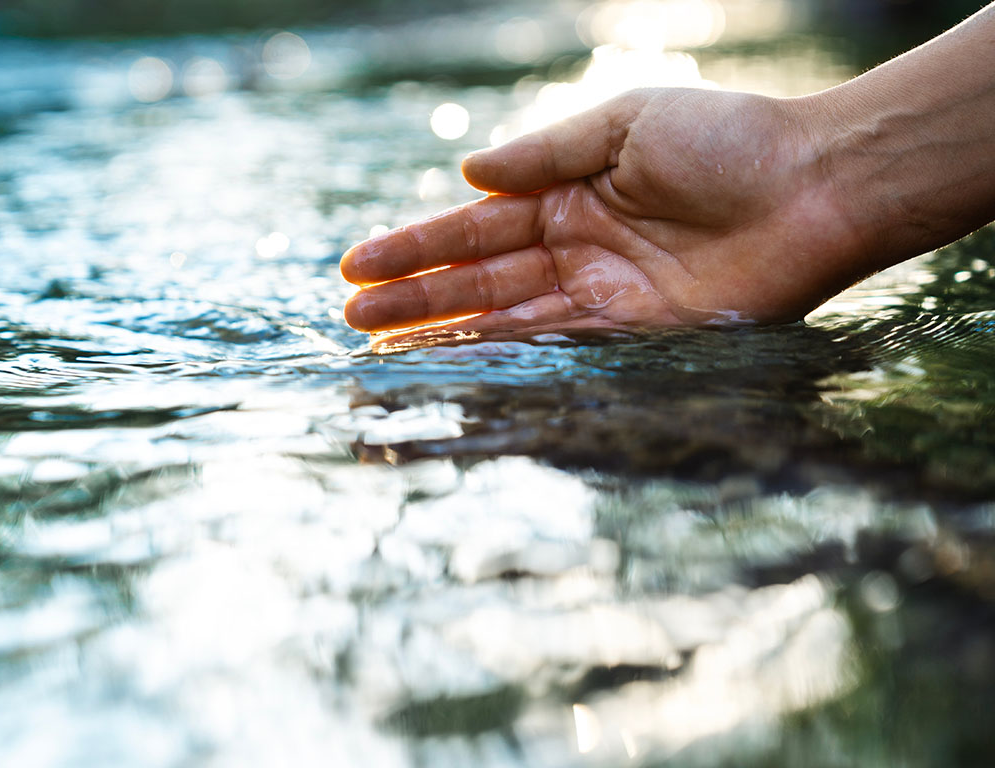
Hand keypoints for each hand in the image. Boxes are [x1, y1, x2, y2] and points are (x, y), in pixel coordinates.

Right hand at [340, 87, 866, 339]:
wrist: (815, 186)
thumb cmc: (727, 140)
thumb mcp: (625, 123)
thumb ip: (545, 153)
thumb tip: (468, 173)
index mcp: (569, 194)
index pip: (475, 227)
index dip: (416, 246)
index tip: (356, 263)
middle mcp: (577, 248)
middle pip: (480, 279)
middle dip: (416, 298)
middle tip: (353, 317)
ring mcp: (603, 295)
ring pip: (508, 318)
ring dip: (447, 333)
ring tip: (384, 347)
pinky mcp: (638, 334)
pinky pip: (559, 345)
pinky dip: (509, 354)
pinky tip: (460, 361)